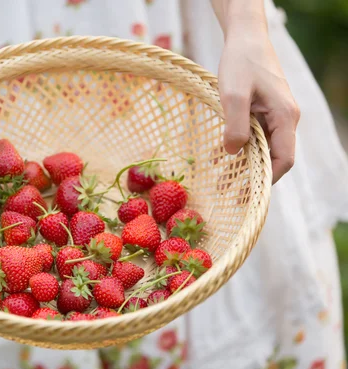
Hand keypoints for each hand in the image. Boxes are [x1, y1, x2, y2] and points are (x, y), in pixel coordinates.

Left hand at [218, 31, 299, 183]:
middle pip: (275, 156)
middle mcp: (284, 118)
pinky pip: (255, 136)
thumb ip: (235, 125)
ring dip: (244, 163)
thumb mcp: (233, 95)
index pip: (284, 159)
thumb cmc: (241, 63)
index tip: (246, 192)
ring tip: (221, 181)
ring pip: (263, 147)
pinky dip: (240, 148)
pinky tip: (220, 158)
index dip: (267, 178)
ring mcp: (275, 115)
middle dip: (253, 175)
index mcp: (285, 116)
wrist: (245, 38)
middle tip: (229, 192)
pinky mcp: (263, 111)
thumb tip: (233, 153)